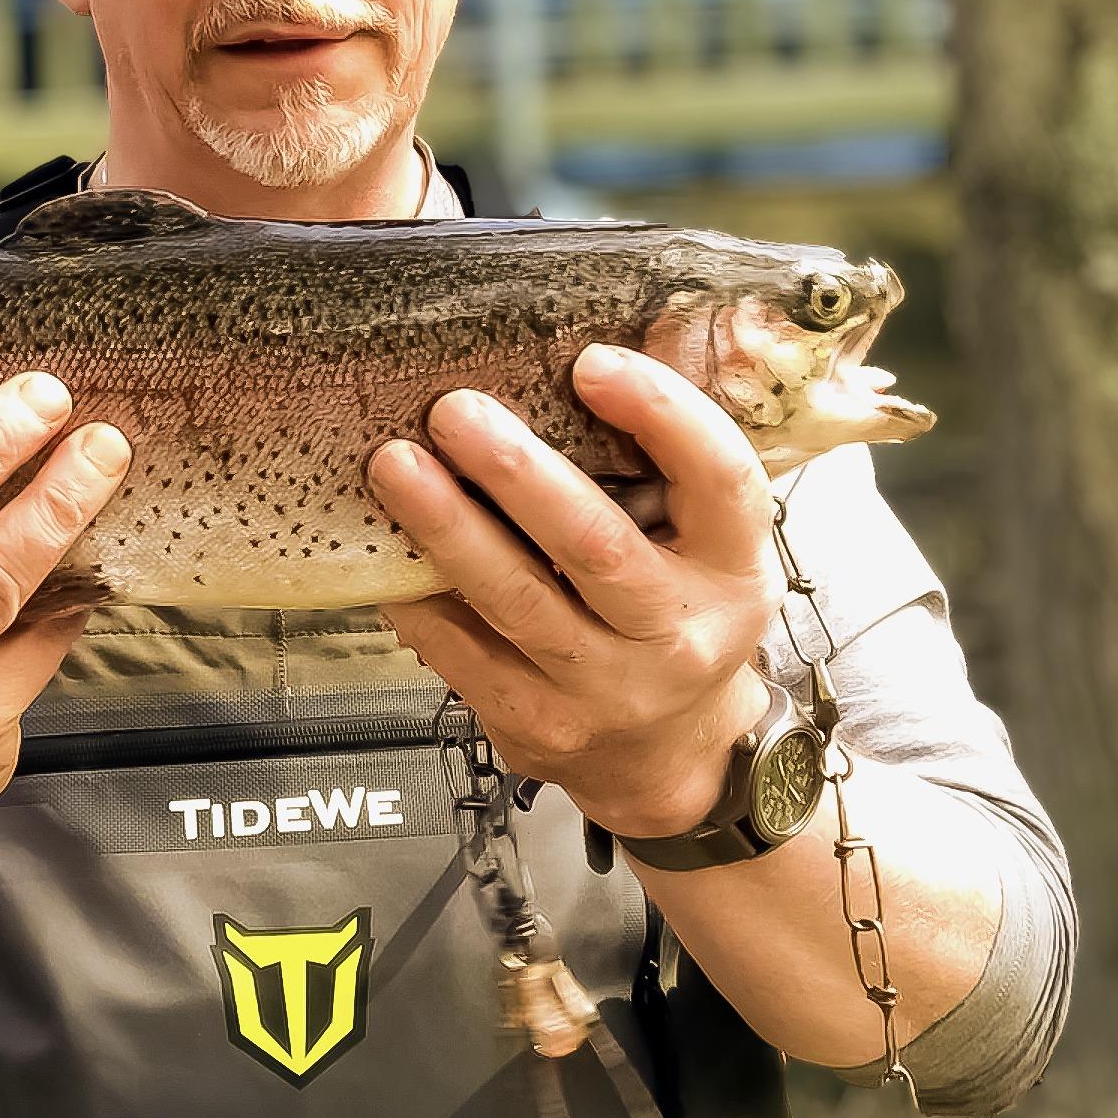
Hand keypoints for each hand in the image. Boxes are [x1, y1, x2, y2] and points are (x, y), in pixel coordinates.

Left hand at [367, 343, 782, 837]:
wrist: (673, 759)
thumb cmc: (677, 617)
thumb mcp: (710, 549)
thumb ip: (667, 474)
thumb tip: (572, 358)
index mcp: (735, 569)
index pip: (719, 481)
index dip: (660, 415)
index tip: (592, 362)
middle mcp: (678, 633)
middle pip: (593, 544)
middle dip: (516, 472)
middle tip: (453, 409)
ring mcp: (606, 689)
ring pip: (515, 600)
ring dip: (445, 527)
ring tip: (393, 466)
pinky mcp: (537, 724)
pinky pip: (462, 653)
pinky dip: (418, 598)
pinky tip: (382, 552)